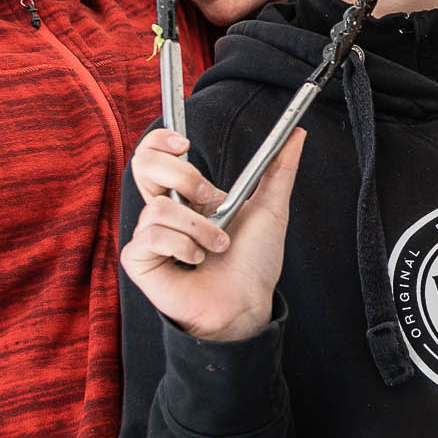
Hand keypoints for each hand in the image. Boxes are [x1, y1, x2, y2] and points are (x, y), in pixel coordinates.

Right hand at [120, 125, 304, 341]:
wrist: (247, 304)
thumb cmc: (254, 263)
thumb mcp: (270, 208)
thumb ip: (279, 169)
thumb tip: (296, 133)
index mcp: (186, 196)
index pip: (153, 153)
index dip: (160, 140)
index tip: (185, 144)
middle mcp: (164, 211)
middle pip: (143, 164)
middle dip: (184, 176)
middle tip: (214, 199)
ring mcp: (148, 235)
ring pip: (159, 207)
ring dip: (200, 228)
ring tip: (217, 246)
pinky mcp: (140, 259)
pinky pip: (152, 236)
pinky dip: (183, 247)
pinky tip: (196, 261)